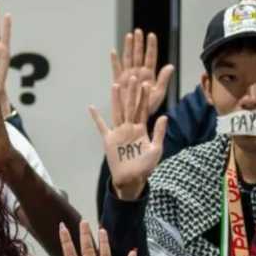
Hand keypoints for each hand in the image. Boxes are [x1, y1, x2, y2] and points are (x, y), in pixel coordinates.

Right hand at [91, 67, 167, 199]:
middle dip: (131, 92)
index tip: (146, 84)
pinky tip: (91, 108)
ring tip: (115, 85)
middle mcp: (129, 127)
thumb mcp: (156, 149)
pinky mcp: (109, 139)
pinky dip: (96, 118)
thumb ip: (158, 132)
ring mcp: (118, 132)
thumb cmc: (145, 167)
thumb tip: (164, 116)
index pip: (143, 110)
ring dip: (116, 99)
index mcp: (141, 129)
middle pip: (130, 106)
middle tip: (133, 77)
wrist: (131, 179)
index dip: (144, 97)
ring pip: (117, 112)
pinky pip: (101, 126)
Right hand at [110, 29, 174, 114]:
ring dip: (128, 47)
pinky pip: (116, 69)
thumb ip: (164, 79)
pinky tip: (113, 52)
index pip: (150, 57)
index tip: (151, 35)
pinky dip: (114, 61)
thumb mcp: (159, 93)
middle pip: (138, 55)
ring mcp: (128, 76)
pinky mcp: (119, 82)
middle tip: (138, 31)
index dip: (151, 46)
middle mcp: (138, 73)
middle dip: (138, 43)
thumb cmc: (148, 107)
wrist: (135, 117)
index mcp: (149, 75)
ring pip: (128, 58)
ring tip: (129, 36)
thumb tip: (171, 66)